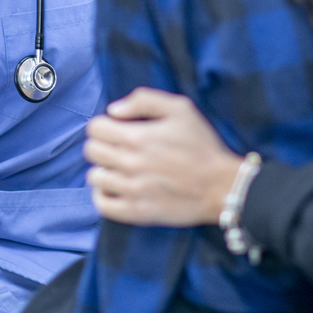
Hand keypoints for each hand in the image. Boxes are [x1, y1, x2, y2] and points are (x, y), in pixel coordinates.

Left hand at [84, 88, 243, 226]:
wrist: (221, 186)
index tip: (118, 129)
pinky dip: (103, 195)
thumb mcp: (181, 109)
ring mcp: (131, 191)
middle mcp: (129, 164)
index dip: (105, 124)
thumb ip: (144, 100)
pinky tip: (115, 188)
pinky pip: (102, 204)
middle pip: (91, 151)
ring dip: (104, 169)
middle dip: (103, 144)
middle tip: (120, 147)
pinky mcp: (136, 212)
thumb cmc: (202, 145)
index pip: (95, 128)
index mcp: (137, 137)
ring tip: (121, 168)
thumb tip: (114, 110)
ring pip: (94, 177)